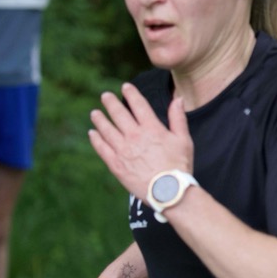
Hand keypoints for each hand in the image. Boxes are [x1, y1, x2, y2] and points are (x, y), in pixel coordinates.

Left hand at [88, 82, 193, 197]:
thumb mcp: (183, 140)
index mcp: (152, 128)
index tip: (125, 86)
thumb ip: (178, 118)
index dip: (131, 94)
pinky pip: (102, 148)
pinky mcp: (116, 164)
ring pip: (106, 130)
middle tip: (105, 96)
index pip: (139, 105)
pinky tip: (92, 133)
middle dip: (111, 103)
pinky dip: (96, 139)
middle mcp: (135, 136)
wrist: (168, 191)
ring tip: (95, 113)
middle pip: (119, 114)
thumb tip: (178, 98)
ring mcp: (123, 150)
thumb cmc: (179, 166)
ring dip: (100, 119)